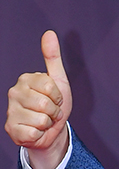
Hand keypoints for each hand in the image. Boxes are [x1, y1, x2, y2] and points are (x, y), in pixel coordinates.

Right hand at [5, 30, 71, 168]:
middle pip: (45, 104)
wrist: (51, 132)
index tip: (55, 99)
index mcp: (25, 79)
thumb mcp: (58, 81)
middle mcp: (14, 93)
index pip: (50, 87)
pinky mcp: (11, 129)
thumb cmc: (54, 106)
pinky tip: (36, 131)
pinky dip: (39, 135)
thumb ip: (53, 58)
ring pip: (41, 119)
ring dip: (48, 124)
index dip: (58, 97)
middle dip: (54, 112)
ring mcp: (11, 111)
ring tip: (44, 122)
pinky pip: (34, 133)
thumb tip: (49, 33)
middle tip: (50, 112)